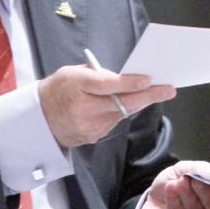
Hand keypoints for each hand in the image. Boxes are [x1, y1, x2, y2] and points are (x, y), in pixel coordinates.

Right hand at [39, 64, 174, 146]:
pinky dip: (125, 111)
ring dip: (140, 102)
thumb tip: (126, 76)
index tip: (147, 79)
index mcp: (75, 85)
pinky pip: (115, 122)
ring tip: (157, 92)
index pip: (106, 85)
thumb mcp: (73, 72)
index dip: (128, 83)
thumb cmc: (59, 88)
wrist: (40, 118)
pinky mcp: (92, 136)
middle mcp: (82, 108)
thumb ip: (97, 74)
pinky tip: (131, 103)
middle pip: (120, 103)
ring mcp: (88, 125)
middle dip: (148, 95)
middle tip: (168, 89)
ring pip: (122, 113)